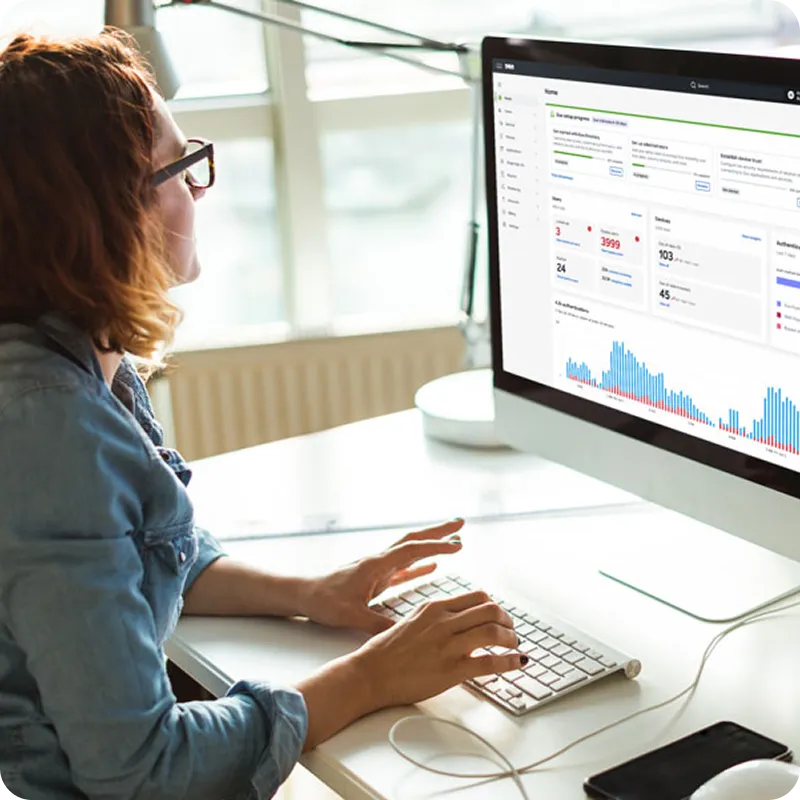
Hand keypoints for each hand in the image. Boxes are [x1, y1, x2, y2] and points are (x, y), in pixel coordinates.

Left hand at [300, 519, 465, 634]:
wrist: (303, 595)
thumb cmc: (324, 601)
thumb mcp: (351, 616)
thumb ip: (378, 624)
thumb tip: (404, 632)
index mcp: (376, 565)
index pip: (411, 550)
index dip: (436, 546)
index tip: (458, 543)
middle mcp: (379, 561)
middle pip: (414, 540)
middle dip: (438, 532)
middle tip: (461, 523)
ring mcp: (377, 568)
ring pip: (410, 551)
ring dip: (432, 545)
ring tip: (454, 541)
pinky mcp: (375, 578)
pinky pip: (403, 568)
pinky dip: (420, 565)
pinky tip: (433, 568)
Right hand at [354, 590, 525, 709]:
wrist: (370, 673)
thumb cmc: (386, 650)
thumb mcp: (412, 621)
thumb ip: (436, 618)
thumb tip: (458, 622)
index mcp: (434, 607)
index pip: (477, 597)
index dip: (495, 606)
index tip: (500, 616)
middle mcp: (444, 621)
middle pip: (491, 610)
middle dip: (507, 620)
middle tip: (511, 630)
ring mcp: (448, 645)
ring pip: (494, 631)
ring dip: (511, 638)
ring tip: (514, 646)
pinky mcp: (451, 669)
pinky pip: (490, 663)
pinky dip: (509, 662)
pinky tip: (516, 663)